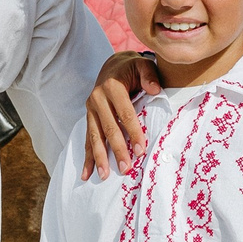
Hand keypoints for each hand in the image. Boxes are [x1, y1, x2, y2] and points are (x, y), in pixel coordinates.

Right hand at [81, 52, 159, 179]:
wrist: (113, 65)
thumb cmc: (132, 68)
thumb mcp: (142, 65)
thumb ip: (149, 75)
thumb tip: (155, 90)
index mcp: (112, 87)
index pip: (125, 113)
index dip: (133, 132)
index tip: (140, 151)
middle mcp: (97, 98)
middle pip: (109, 128)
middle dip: (117, 150)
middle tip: (126, 168)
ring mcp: (90, 109)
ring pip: (95, 136)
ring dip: (99, 157)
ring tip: (104, 176)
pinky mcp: (88, 117)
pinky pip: (87, 139)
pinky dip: (87, 157)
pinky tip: (87, 174)